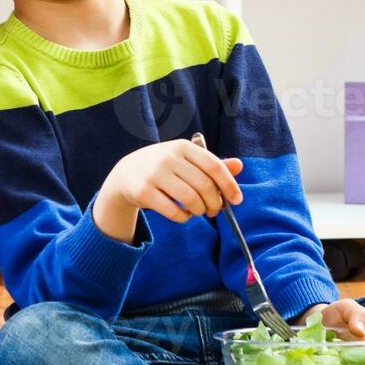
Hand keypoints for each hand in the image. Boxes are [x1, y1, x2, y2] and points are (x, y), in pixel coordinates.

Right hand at [93, 138, 244, 241]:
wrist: (125, 174)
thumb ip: (211, 164)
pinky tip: (184, 214)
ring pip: (190, 199)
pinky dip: (184, 218)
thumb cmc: (163, 168)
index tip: (237, 200)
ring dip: (200, 210)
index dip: (229, 185)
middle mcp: (168, 158)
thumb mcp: (185, 160)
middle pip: (204, 185)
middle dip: (215, 203)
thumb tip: (239, 165)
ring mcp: (154, 174)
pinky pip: (174, 212)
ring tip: (199, 212)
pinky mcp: (143, 192)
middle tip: (214, 210)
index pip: (214, 166)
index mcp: (182, 146)